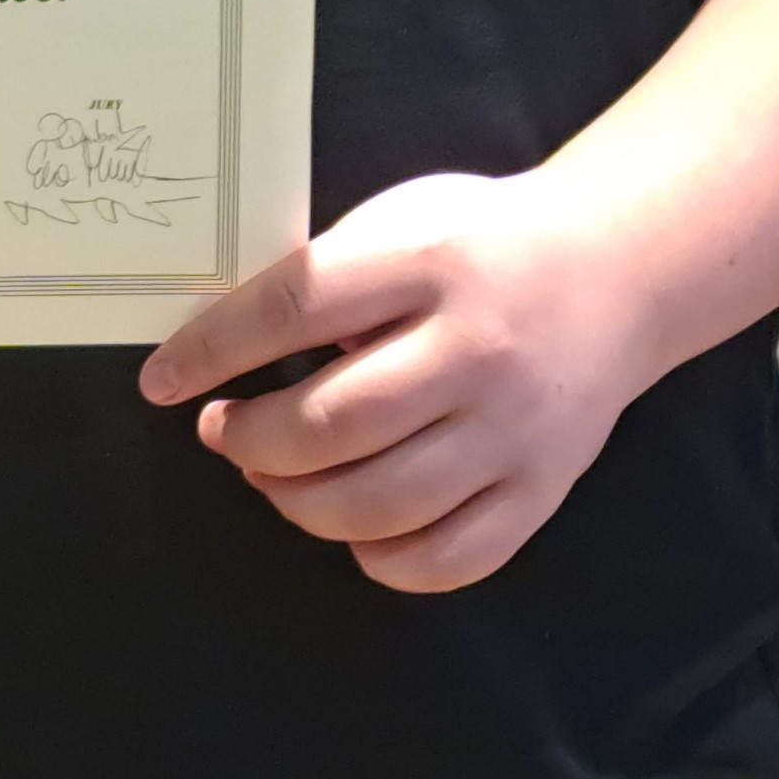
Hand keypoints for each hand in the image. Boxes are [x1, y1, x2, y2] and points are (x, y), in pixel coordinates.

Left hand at [135, 166, 665, 592]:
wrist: (619, 270)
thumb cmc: (484, 241)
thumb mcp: (404, 218)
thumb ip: (331, 277)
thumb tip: (227, 354)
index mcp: (429, 262)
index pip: (295, 308)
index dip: (212, 350)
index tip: (159, 380)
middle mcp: (476, 350)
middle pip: (333, 425)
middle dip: (250, 440)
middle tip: (223, 429)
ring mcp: (514, 431)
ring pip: (379, 504)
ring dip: (297, 502)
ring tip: (271, 473)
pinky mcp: (541, 490)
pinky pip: (446, 559)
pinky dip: (379, 557)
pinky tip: (353, 524)